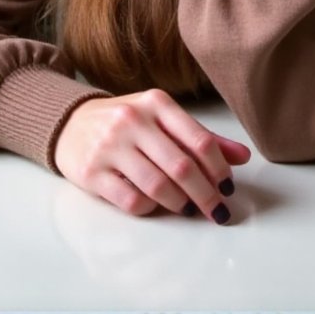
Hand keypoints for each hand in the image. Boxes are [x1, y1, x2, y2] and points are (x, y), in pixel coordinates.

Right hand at [53, 89, 251, 221]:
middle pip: (182, 167)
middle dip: (206, 194)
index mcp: (156, 103)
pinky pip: (132, 200)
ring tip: (185, 207)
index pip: (199, 140)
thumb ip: (200, 137)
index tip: (228, 187)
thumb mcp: (161, 119)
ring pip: (159, 187)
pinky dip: (150, 208)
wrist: (70, 123)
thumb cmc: (126, 123)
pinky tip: (154, 204)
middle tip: (217, 210)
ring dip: (179, 203)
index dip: (220, 169)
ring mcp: (110, 146)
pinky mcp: (93, 172)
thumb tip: (244, 157)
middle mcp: (133, 120)